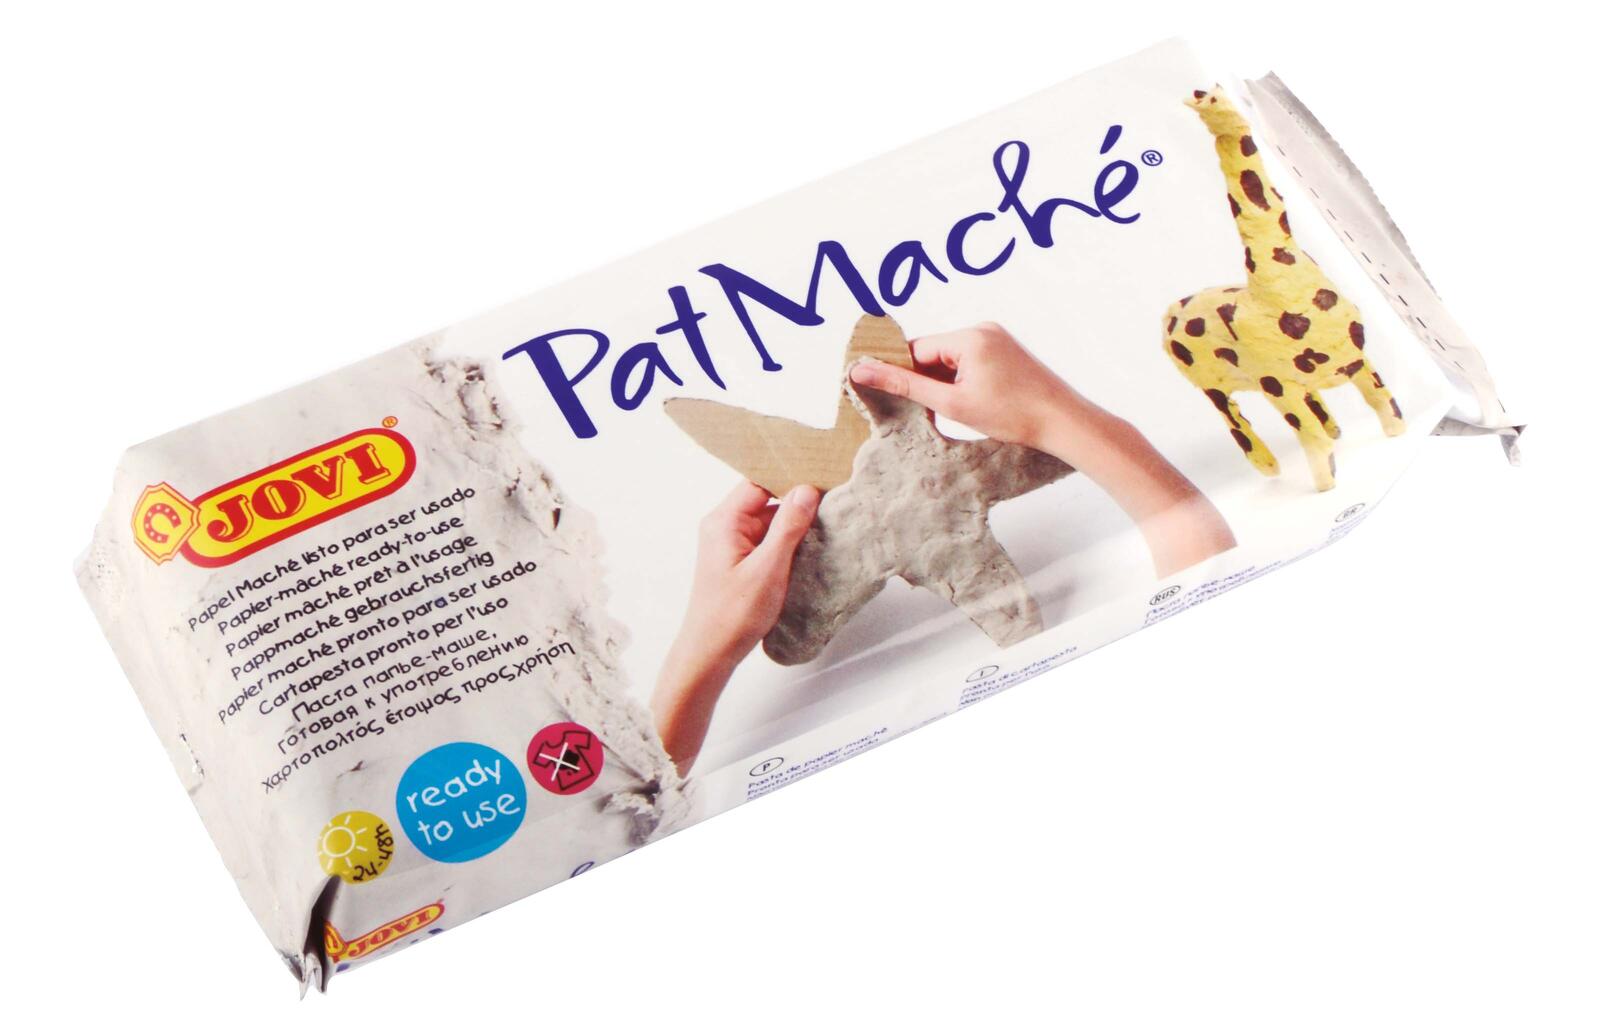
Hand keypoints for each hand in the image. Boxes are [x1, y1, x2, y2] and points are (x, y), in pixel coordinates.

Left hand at [652, 480, 819, 771]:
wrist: (709, 654)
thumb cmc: (732, 615)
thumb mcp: (768, 568)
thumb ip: (788, 527)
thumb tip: (807, 490)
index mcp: (724, 521)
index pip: (760, 482)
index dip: (790, 478)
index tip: (822, 477)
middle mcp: (724, 527)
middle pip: (766, 500)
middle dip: (796, 503)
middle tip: (831, 503)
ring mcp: (731, 544)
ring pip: (769, 522)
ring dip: (794, 526)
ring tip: (826, 527)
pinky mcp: (739, 562)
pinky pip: (766, 541)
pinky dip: (786, 544)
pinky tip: (808, 550)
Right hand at [852, 321, 1234, 577]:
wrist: (1065, 423)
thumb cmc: (1015, 415)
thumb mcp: (952, 404)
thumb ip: (905, 386)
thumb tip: (862, 370)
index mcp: (969, 336)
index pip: (915, 350)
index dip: (900, 374)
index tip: (885, 395)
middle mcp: (983, 329)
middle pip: (932, 352)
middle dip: (923, 380)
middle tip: (926, 410)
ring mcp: (996, 339)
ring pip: (950, 360)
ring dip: (943, 384)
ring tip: (957, 410)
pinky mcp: (1006, 351)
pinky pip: (969, 362)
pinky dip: (960, 382)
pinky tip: (970, 405)